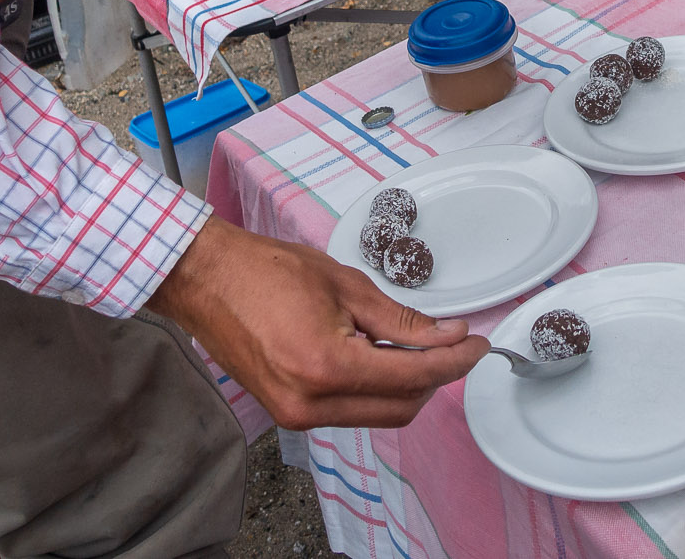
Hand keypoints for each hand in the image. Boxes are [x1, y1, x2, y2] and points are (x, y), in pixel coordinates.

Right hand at [146, 218, 486, 430]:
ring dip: (407, 385)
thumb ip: (401, 320)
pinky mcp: (288, 413)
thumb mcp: (345, 285)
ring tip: (419, 345)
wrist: (206, 280)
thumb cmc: (265, 270)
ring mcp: (296, 415)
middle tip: (455, 343)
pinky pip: (350, 411)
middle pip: (401, 407)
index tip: (478, 345)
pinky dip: (376, 389)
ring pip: (378, 414)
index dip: (454, 361)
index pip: (413, 377)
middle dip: (435, 377)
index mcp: (327, 368)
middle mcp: (311, 404)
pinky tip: (382, 356)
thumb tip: (447, 336)